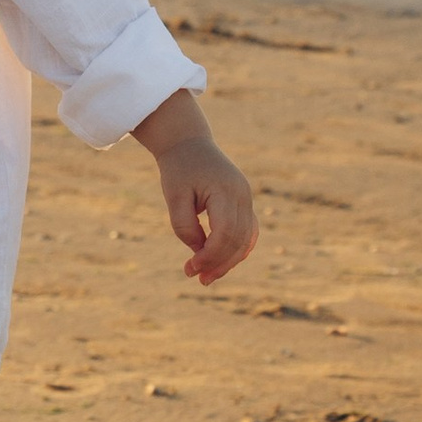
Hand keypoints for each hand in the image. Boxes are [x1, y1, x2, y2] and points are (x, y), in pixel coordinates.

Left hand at [133, 95, 257, 284]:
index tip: (191, 268)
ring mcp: (246, 198)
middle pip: (239, 239)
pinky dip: (237, 249)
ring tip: (206, 277)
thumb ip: (184, 225)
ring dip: (229, 261)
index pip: (225, 232)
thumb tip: (198, 250)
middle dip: (219, 263)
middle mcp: (242, 195)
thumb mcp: (173, 196)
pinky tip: (221, 262)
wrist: (189, 143)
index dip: (211, 255)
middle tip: (197, 278)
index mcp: (225, 190)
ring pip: (246, 239)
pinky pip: (248, 231)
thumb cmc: (178, 168)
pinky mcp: (244, 202)